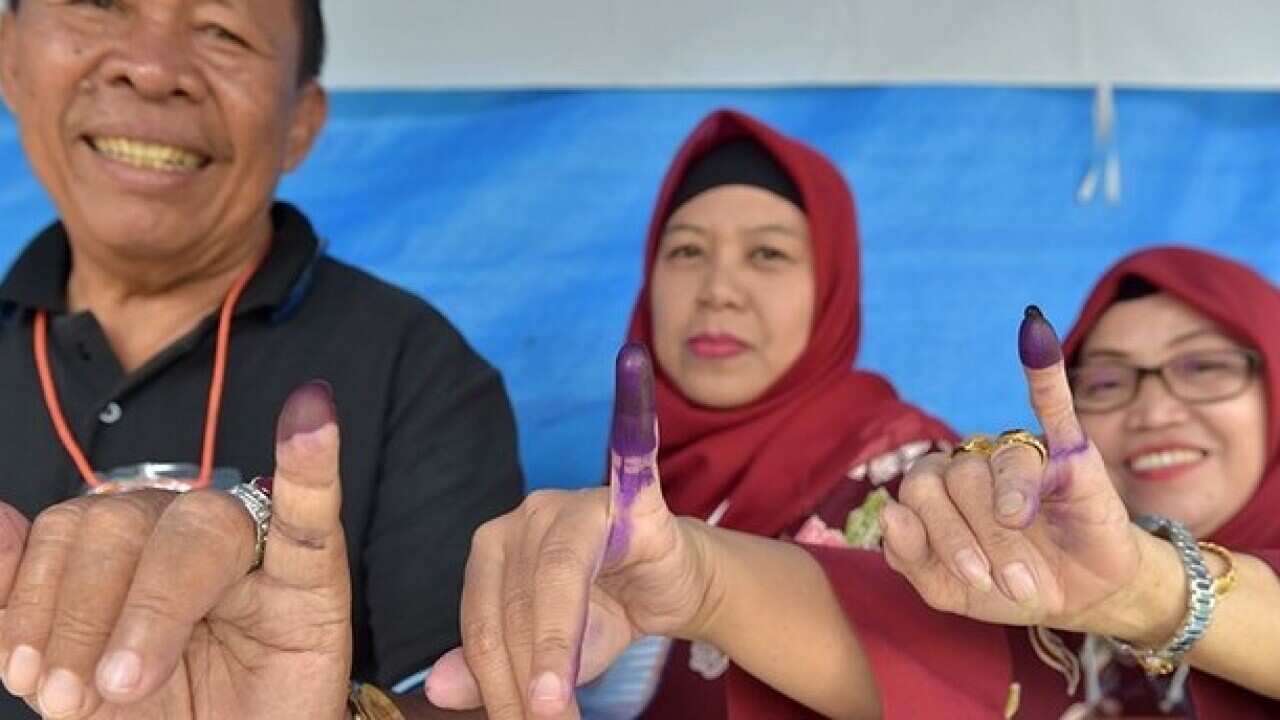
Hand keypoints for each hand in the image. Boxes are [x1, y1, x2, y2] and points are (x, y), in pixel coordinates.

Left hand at [0, 381, 351, 718]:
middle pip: (125, 521)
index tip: (29, 676)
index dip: (37, 595)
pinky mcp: (316, 581)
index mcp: (124, 556)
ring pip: (200, 525)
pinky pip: (314, 512)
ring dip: (153, 605)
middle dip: (84, 611)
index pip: (71, 528)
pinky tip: (309, 416)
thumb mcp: (71, 684)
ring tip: (129, 681)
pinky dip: (312, 462)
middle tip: (77, 699)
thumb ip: (22, 612)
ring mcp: (255, 555)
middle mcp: (184, 540)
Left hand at [425, 344, 714, 718]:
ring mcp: (578, 500)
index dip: (494, 680)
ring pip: (555, 576)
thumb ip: (492, 667)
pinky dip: (634, 411)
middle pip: (512, 602)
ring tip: (560, 706)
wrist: (671, 589)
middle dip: (525, 675)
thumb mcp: (548, 653)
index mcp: (495, 549)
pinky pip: (632, 450)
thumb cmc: (601, 615)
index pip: (481, 619)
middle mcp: (527, 515)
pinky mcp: (634, 492)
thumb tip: (437, 692)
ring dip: (557, 646)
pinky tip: (631, 367)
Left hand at [882, 306, 1144, 633]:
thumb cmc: (1004, 586)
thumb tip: (888, 510)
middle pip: (954, 479)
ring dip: (1007, 528)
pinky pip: (1053, 404)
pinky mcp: (1069, 452)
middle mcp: (973, 461)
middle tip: (1007, 582)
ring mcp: (1017, 454)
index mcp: (939, 487)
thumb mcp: (945, 588)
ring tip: (1028, 573)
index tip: (972, 579)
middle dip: (977, 539)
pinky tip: (1034, 331)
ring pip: (994, 467)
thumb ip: (906, 555)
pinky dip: (1044, 368)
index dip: (940, 535)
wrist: (1078, 598)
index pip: (916, 490)